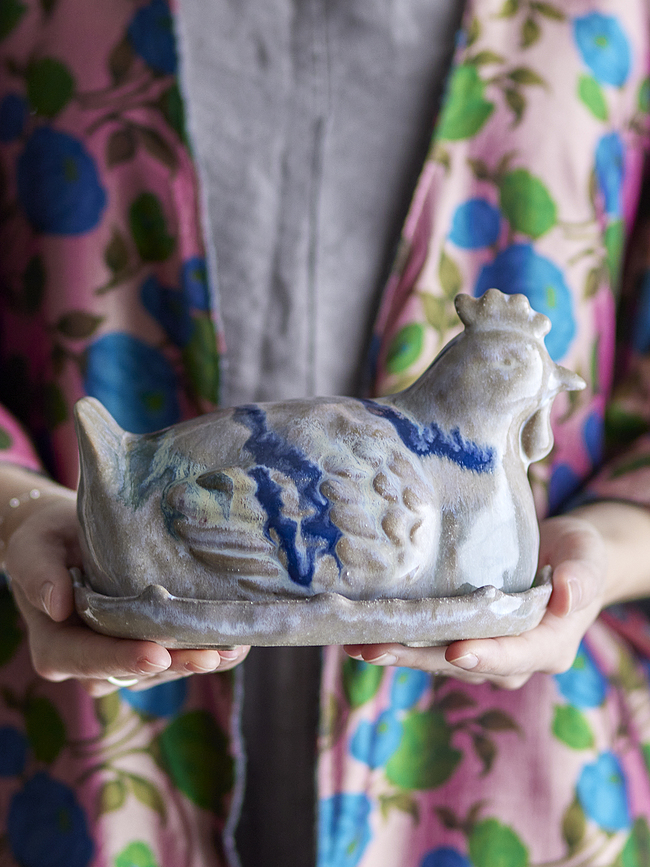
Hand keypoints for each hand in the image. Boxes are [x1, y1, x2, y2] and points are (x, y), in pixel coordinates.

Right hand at [3, 480, 248, 695]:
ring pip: (159, 672)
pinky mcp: (145, 647)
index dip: (122, 659)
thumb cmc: (48, 540)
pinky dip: (205, 651)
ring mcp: (119, 658)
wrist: (69, 538)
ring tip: (230, 646)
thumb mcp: (33, 547)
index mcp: (56, 644)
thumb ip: (38, 572)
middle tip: (210, 655)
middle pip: (132, 672)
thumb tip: (57, 604)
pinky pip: (175, 659)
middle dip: (173, 664)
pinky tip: (235, 645)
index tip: (156, 655)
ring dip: (194, 660)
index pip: (87, 659)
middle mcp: (88, 662)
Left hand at [345, 512, 608, 688]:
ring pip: (440, 660)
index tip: (458, 650)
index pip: (517, 655)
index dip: (487, 655)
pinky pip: (431, 646)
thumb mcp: (587, 555)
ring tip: (359, 644)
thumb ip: (581, 575)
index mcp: (550, 645)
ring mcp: (487, 653)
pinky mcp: (465, 640)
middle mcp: (515, 660)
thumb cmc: (577, 554)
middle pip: (466, 664)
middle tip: (378, 650)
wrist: (561, 559)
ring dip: (401, 653)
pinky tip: (364, 634)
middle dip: (420, 658)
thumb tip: (569, 597)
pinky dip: (401, 641)